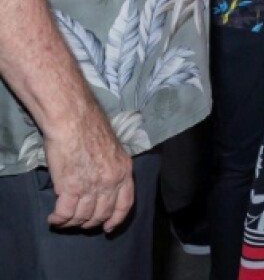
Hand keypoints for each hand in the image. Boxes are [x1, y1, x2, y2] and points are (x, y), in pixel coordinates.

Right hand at [42, 109, 133, 231]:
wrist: (74, 120)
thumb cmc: (89, 129)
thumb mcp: (112, 150)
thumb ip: (110, 169)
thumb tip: (101, 187)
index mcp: (124, 170)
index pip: (125, 203)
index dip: (116, 219)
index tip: (108, 228)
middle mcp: (111, 181)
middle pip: (103, 213)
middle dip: (91, 222)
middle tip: (80, 223)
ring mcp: (92, 186)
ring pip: (83, 217)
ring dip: (72, 223)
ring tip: (63, 220)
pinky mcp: (72, 188)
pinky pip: (65, 214)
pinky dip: (58, 219)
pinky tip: (53, 218)